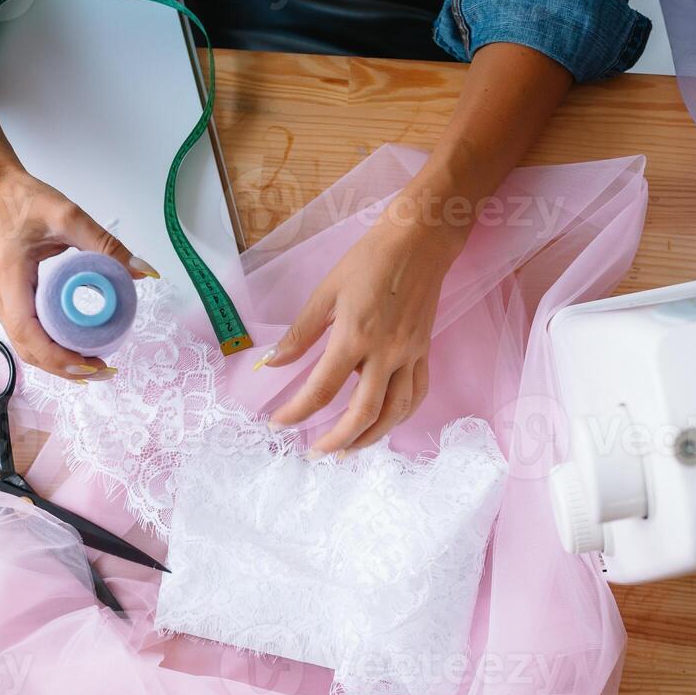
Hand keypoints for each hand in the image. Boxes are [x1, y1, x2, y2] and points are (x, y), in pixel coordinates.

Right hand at [0, 164, 155, 378]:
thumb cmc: (22, 199)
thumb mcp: (69, 216)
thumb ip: (107, 244)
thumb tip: (143, 272)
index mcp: (9, 277)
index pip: (28, 333)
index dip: (58, 357)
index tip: (90, 364)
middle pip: (27, 348)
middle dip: (64, 367)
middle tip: (102, 369)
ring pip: (25, 345)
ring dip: (57, 361)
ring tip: (93, 364)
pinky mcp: (4, 299)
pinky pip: (25, 333)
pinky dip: (49, 347)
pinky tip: (74, 348)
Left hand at [261, 204, 462, 454]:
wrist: (420, 241)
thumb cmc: (368, 261)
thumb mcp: (326, 293)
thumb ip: (300, 334)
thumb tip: (271, 364)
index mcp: (354, 337)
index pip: (321, 389)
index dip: (296, 413)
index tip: (279, 425)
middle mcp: (385, 354)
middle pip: (362, 414)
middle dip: (336, 440)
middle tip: (314, 453)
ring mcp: (409, 356)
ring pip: (394, 413)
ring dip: (370, 439)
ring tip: (348, 451)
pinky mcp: (424, 353)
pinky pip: (416, 395)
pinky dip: (400, 417)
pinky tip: (384, 425)